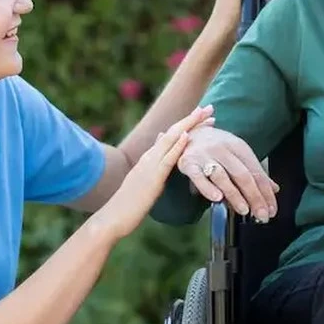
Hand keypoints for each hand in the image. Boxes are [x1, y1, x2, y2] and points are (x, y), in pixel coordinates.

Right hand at [91, 106, 214, 239]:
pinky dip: (178, 145)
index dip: (188, 124)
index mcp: (150, 158)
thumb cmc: (130, 204)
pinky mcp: (152, 177)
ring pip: (171, 139)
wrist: (114, 216)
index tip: (202, 116)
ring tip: (203, 113)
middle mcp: (150, 156)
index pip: (171, 136)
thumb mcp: (145, 182)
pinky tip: (188, 136)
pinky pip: (167, 159)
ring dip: (189, 124)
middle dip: (192, 118)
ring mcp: (150, 165)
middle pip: (174, 132)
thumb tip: (161, 160)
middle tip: (209, 107)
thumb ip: (154, 169)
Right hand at [177, 125, 278, 221]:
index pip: (256, 171)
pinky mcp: (188, 163)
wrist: (187, 131)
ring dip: (235, 195)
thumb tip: (274, 189)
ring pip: (222, 177)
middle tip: (261, 215)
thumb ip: (254, 171)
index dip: (265, 192)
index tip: (271, 209)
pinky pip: (198, 177)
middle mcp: (223, 149)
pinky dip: (208, 188)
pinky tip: (217, 198)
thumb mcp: (237, 153)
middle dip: (254, 196)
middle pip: (242, 174)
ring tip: (244, 210)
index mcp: (238, 146)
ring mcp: (204, 156)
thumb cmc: (215, 146)